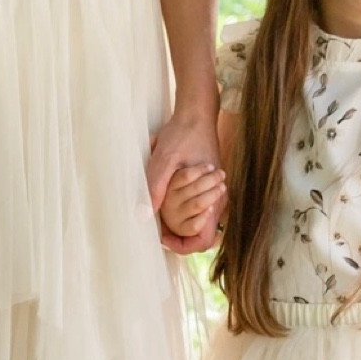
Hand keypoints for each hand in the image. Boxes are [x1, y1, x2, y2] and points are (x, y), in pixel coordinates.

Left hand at [147, 110, 223, 253]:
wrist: (196, 113)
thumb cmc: (183, 134)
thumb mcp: (164, 159)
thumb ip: (155, 188)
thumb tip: (142, 215)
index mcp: (212, 199)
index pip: (202, 242)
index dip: (182, 246)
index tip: (163, 237)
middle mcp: (218, 200)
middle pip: (198, 234)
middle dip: (177, 234)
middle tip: (155, 226)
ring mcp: (215, 192)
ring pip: (197, 220)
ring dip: (178, 220)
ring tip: (158, 212)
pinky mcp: (209, 185)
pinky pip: (197, 206)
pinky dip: (182, 207)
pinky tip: (165, 198)